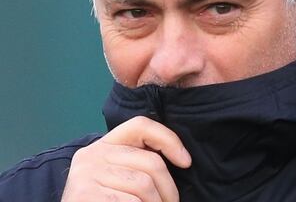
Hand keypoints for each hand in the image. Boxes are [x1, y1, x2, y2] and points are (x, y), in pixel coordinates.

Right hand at [61, 116, 191, 201]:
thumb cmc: (106, 199)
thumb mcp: (119, 175)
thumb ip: (138, 163)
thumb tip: (183, 159)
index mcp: (103, 145)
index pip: (141, 126)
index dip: (169, 140)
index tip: (186, 162)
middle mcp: (92, 155)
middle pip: (150, 162)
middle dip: (168, 188)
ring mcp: (85, 175)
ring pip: (144, 185)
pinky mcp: (84, 194)